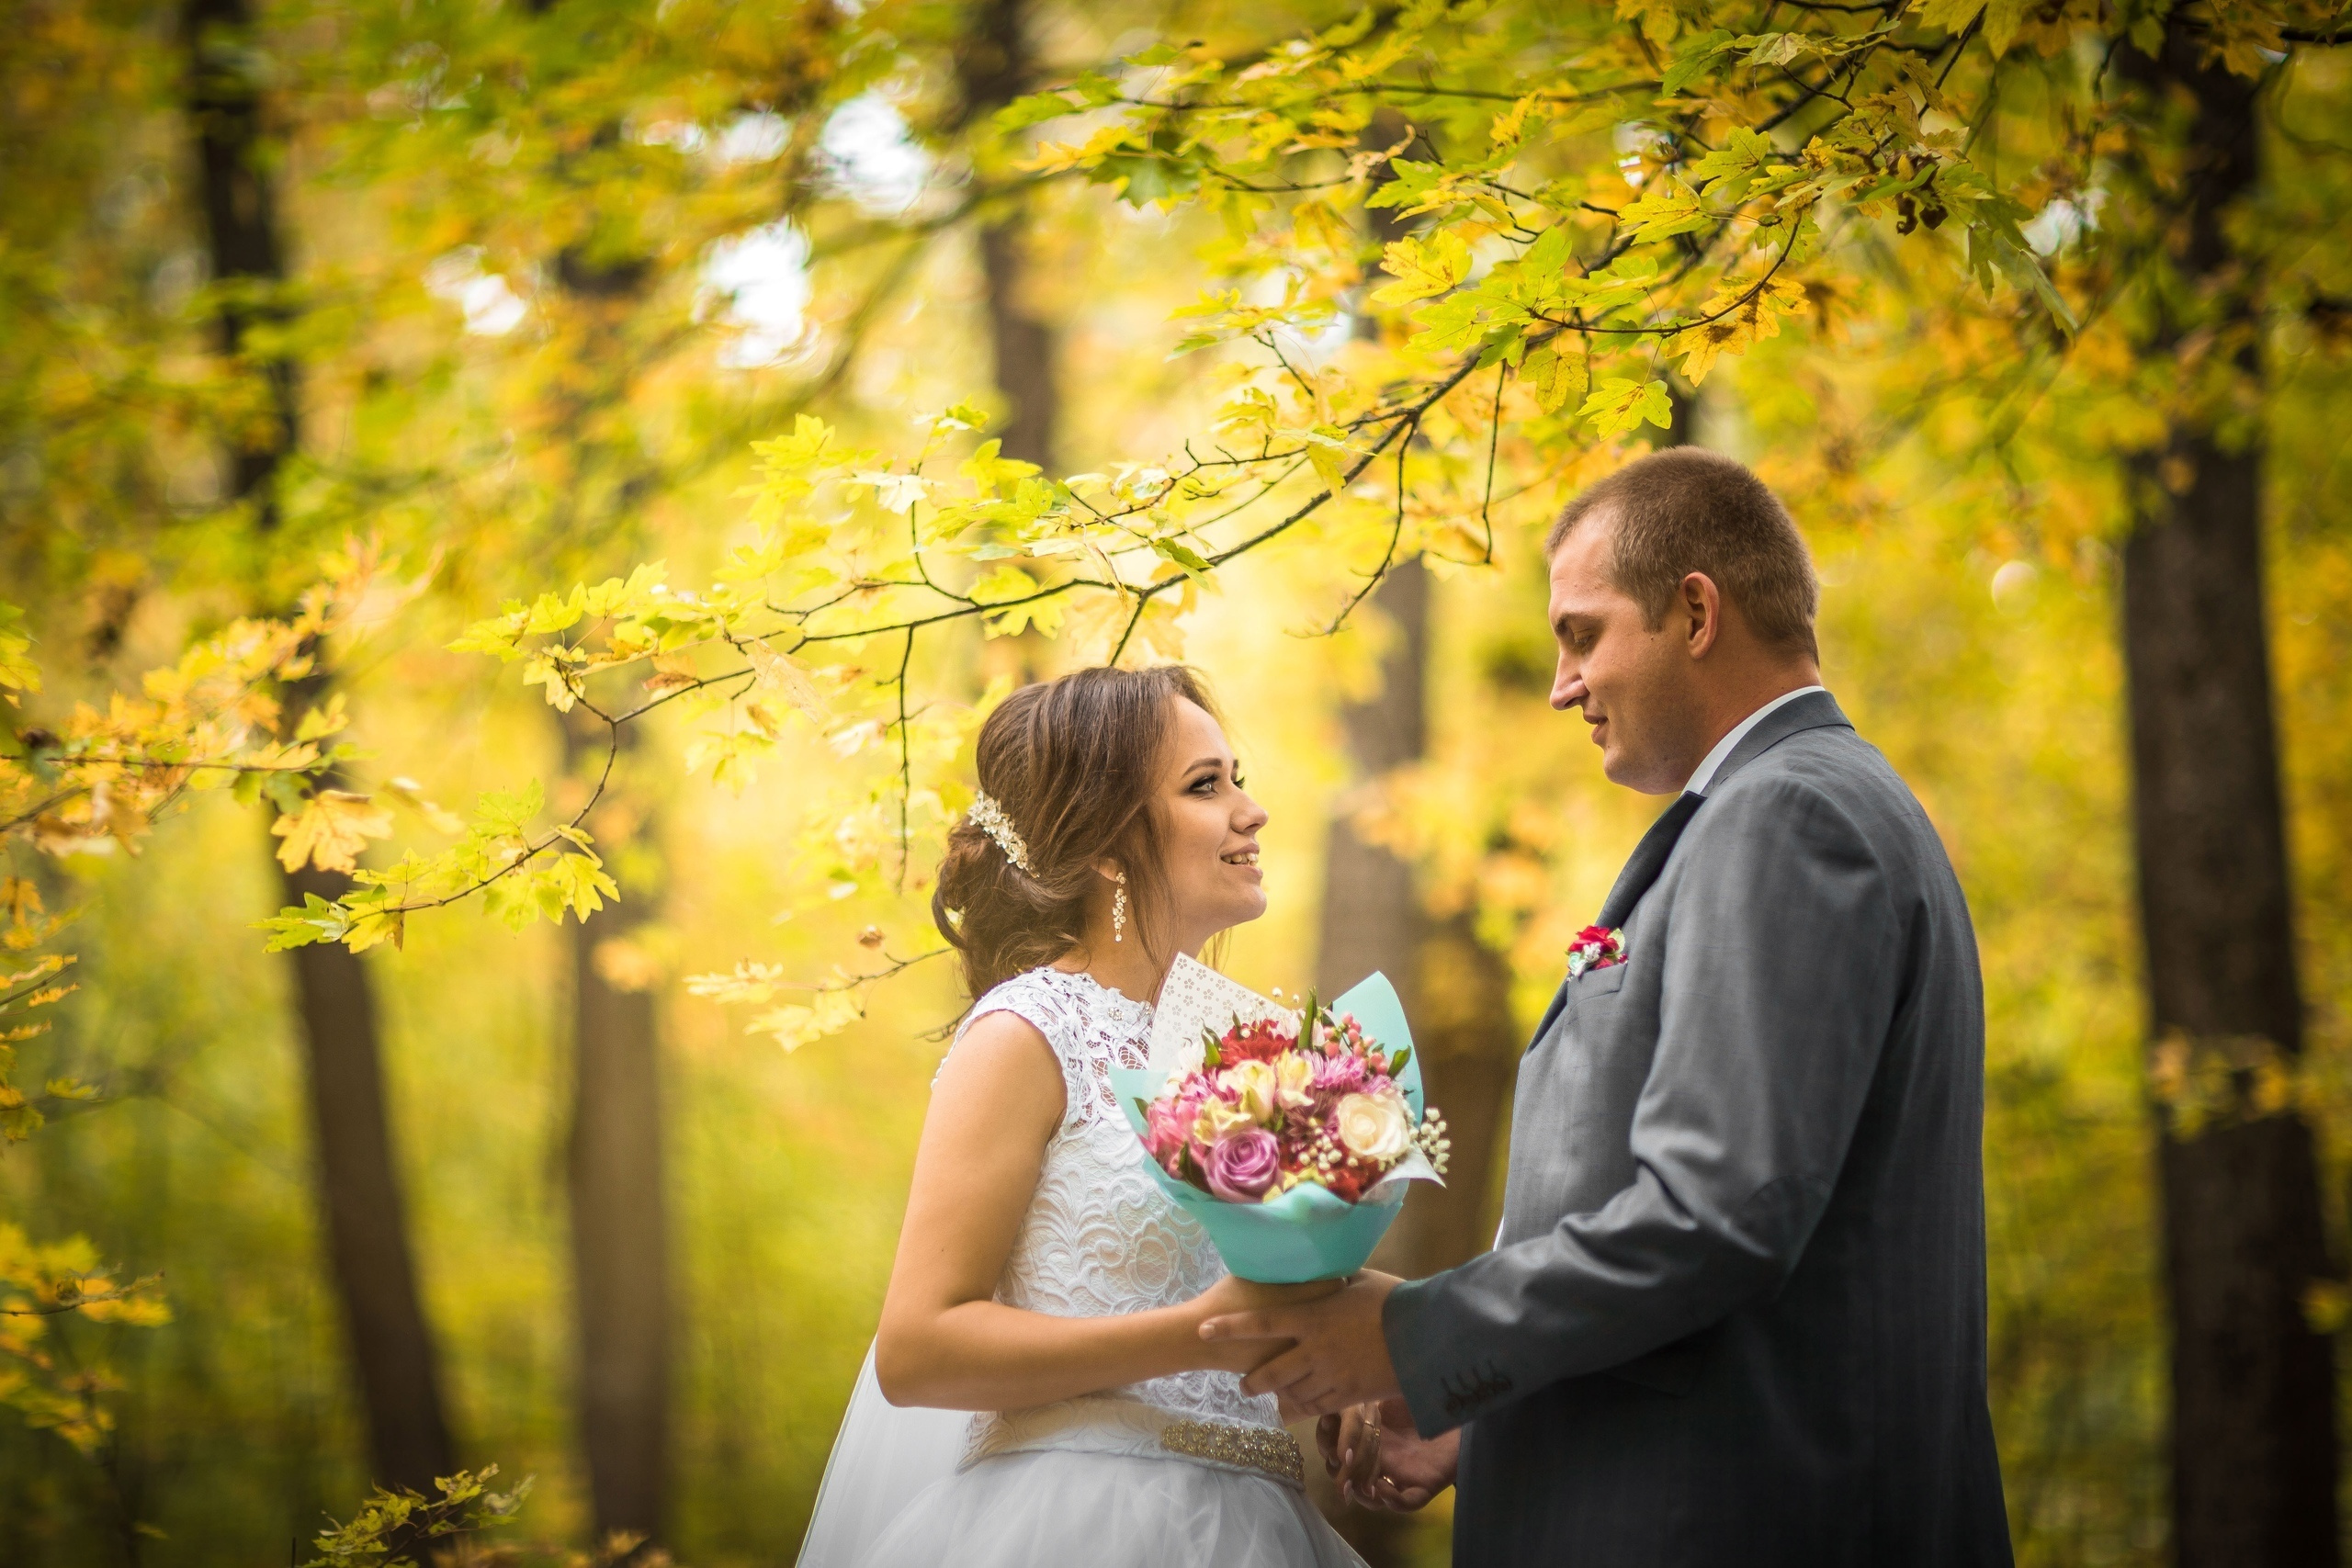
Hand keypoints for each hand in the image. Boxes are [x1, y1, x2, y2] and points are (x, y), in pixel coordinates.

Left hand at [1197, 1269, 1402, 1417]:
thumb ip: (1333, 1279)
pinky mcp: (1349, 1395)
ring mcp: (1331, 1376)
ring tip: (1270, 1396)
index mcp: (1312, 1318)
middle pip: (1269, 1372)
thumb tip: (1322, 1265)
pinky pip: (1317, 1407)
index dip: (1228, 1328)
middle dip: (1252, 1380)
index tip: (1202, 1331)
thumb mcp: (1358, 1279)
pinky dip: (1304, 1407)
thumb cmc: (1393, 1300)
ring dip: (1278, 1395)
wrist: (1426, 1337)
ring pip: (1291, 1393)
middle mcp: (1315, 1350)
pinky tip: (1298, 1407)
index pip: (1260, 1323)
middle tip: (1243, 1384)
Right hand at [1316, 1398, 1457, 1511]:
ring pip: (1373, 1497)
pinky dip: (1392, 1501)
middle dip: (1340, 1474)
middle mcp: (1382, 1459)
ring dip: (1362, 1493)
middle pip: (1350, 1478)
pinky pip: (1406, 1502)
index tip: (1325, 1429)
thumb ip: (1364, 1390)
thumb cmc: (1423, 1390)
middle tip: (1339, 1461)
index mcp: (1369, 1435)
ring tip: (1359, 1482)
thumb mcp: (1387, 1386)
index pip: (1338, 1449)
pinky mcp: (1426, 1484)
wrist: (1461, 1400)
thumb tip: (1335, 1390)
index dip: (1327, 1444)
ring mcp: (1403, 1474)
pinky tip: (1384, 1490)